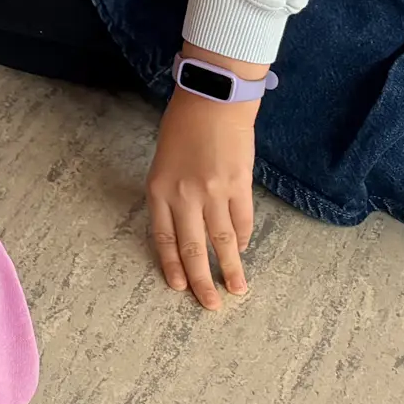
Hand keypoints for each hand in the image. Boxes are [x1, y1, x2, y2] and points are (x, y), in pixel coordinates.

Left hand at [145, 85, 258, 310]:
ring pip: (223, 240)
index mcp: (158, 189)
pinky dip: (244, 238)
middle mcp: (183, 195)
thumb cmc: (183, 125)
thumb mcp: (164, 161)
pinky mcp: (239, 185)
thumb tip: (186, 225)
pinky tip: (244, 249)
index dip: (172, 265)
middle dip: (201, 280)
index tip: (180, 287)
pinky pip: (243, 220)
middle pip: (193, 248)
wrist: (212, 99)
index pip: (164, 238)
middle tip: (209, 304)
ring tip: (236, 290)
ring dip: (230, 268)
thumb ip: (171, 194)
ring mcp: (213, 192)